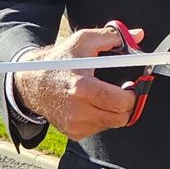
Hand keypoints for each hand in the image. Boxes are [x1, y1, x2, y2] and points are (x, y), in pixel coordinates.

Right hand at [13, 27, 138, 140]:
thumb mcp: (84, 41)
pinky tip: (93, 104)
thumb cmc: (59, 60)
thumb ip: (113, 37)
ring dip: (114, 111)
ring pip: (111, 124)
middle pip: (120, 117)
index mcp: (81, 87)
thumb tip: (137, 35)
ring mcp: (75, 124)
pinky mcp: (73, 133)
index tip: (135, 86)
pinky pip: (99, 128)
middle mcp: (77, 110)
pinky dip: (102, 117)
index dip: (133, 95)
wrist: (32, 83)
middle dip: (128, 104)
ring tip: (106, 95)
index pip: (120, 102)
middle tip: (127, 91)